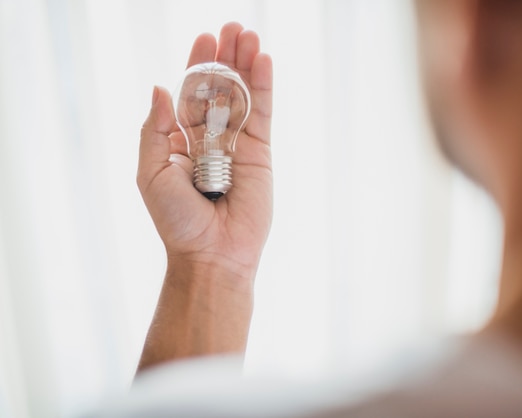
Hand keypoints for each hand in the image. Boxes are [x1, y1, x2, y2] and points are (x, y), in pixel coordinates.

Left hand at [138, 23, 272, 281]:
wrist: (211, 253)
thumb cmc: (176, 220)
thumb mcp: (151, 172)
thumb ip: (155, 129)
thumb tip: (159, 87)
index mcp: (182, 140)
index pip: (190, 94)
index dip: (196, 66)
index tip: (203, 38)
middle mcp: (211, 138)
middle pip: (219, 89)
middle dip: (224, 58)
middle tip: (231, 27)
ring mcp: (238, 144)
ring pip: (242, 96)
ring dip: (245, 64)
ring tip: (248, 34)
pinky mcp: (261, 153)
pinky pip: (262, 113)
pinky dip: (263, 87)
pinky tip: (264, 60)